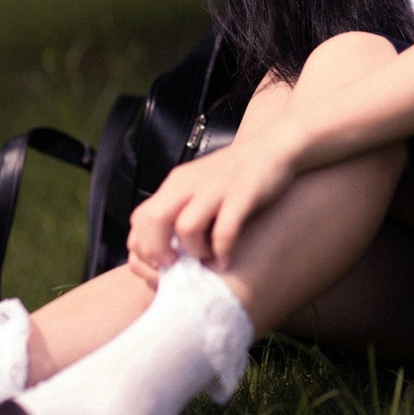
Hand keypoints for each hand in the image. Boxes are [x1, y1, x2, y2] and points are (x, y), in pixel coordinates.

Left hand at [126, 126, 295, 283]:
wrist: (273, 146)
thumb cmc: (235, 174)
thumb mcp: (199, 185)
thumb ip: (180, 208)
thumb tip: (164, 247)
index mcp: (176, 183)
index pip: (140, 216)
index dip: (142, 245)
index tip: (158, 263)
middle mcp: (189, 183)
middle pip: (153, 219)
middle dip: (157, 251)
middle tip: (174, 267)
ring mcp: (216, 188)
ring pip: (185, 226)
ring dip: (193, 251)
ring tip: (206, 260)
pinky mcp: (242, 194)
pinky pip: (224, 230)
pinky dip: (222, 251)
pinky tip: (228, 260)